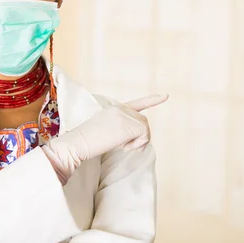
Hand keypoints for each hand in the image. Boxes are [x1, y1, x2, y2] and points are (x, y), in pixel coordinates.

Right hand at [42, 94, 167, 183]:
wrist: (77, 143)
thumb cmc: (87, 142)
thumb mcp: (106, 130)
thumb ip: (122, 128)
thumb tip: (139, 136)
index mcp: (115, 108)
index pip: (138, 103)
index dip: (153, 100)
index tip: (165, 95)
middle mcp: (121, 108)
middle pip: (143, 122)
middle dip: (139, 137)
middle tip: (125, 147)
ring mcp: (125, 115)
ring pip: (145, 128)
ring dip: (138, 141)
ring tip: (123, 147)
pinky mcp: (128, 124)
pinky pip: (145, 135)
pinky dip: (138, 144)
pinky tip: (124, 147)